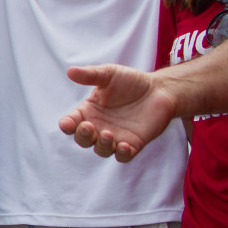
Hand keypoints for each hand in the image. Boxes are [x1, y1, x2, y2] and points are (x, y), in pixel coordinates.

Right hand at [58, 64, 177, 161]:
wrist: (160, 90)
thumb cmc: (131, 81)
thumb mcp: (109, 74)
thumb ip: (90, 74)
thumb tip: (70, 71)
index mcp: (88, 112)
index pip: (71, 123)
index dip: (67, 125)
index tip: (67, 123)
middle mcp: (99, 127)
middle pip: (83, 140)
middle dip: (83, 136)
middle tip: (89, 126)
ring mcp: (115, 137)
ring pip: (101, 150)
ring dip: (102, 145)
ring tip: (108, 134)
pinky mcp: (133, 144)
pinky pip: (123, 156)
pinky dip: (121, 154)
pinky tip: (123, 146)